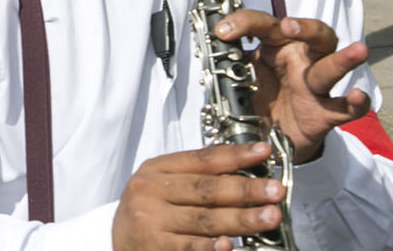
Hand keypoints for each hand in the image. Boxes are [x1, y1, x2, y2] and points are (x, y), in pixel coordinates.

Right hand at [113, 143, 286, 250]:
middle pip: (205, 189)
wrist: (116, 241)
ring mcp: (150, 221)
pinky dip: (210, 248)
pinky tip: (228, 245)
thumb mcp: (163, 185)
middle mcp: (150, 192)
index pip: (200, 160)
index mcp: (155, 170)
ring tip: (270, 217)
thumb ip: (195, 177)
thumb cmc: (149, 211)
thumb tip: (245, 170)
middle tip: (275, 191)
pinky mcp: (154, 247)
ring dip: (241, 219)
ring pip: (204, 220)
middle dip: (246, 190)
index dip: (234, 156)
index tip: (263, 153)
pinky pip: (188, 248)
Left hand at [215, 10, 371, 162]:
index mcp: (276, 46)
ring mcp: (315, 86)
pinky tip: (358, 97)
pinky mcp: (325, 114)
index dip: (245, 22)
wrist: (269, 137)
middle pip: (313, 34)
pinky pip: (345, 108)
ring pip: (332, 67)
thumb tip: (209, 44)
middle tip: (288, 27)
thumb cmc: (258, 96)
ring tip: (359, 49)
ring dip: (344, 59)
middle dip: (305, 27)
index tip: (223, 31)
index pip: (265, 24)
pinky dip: (355, 103)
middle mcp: (300, 60)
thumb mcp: (239, 75)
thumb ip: (228, 60)